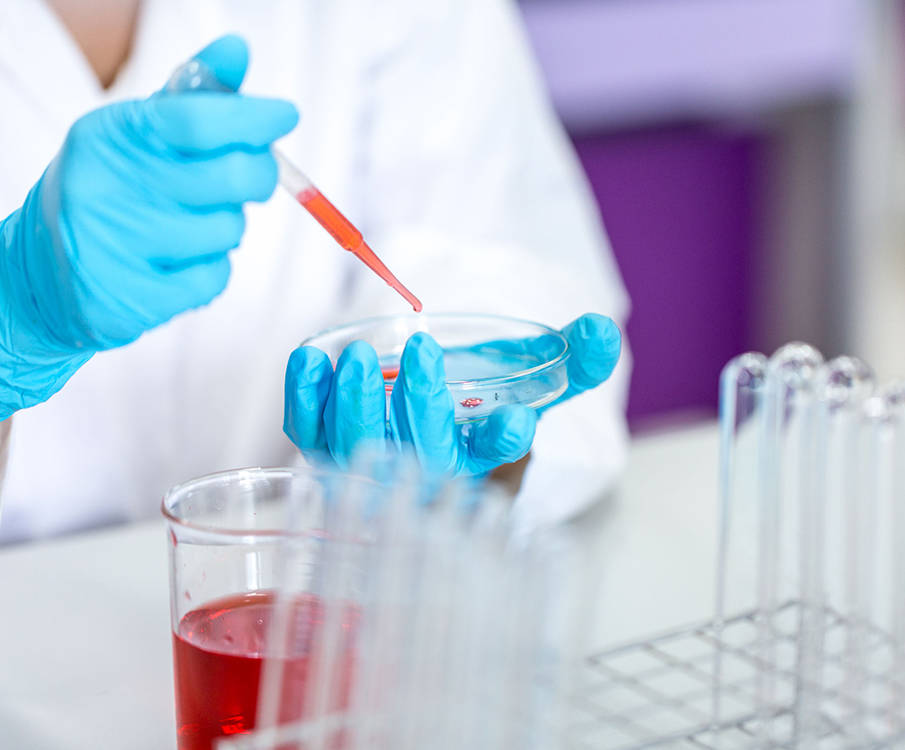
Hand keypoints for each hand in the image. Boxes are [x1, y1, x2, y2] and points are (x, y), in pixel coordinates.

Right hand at [0, 35, 297, 416]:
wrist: (49, 271)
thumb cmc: (115, 191)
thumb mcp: (141, 134)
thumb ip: (194, 97)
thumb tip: (237, 50)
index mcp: (112, 136)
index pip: (196, 119)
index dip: (253, 118)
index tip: (284, 114)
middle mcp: (106, 187)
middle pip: (229, 177)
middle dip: (258, 175)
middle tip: (251, 177)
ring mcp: (115, 247)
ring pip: (228, 232)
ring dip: (227, 228)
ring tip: (193, 224)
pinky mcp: (130, 299)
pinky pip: (213, 279)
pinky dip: (210, 271)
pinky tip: (178, 262)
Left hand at [283, 313, 621, 476]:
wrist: (426, 422)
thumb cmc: (480, 407)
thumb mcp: (533, 382)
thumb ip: (573, 358)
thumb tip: (601, 328)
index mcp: (483, 463)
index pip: (498, 461)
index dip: (505, 444)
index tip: (517, 419)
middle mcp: (428, 473)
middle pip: (424, 457)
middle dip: (423, 409)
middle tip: (423, 352)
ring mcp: (374, 464)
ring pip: (360, 451)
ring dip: (357, 406)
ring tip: (360, 357)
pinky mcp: (331, 449)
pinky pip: (311, 436)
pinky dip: (306, 401)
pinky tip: (312, 359)